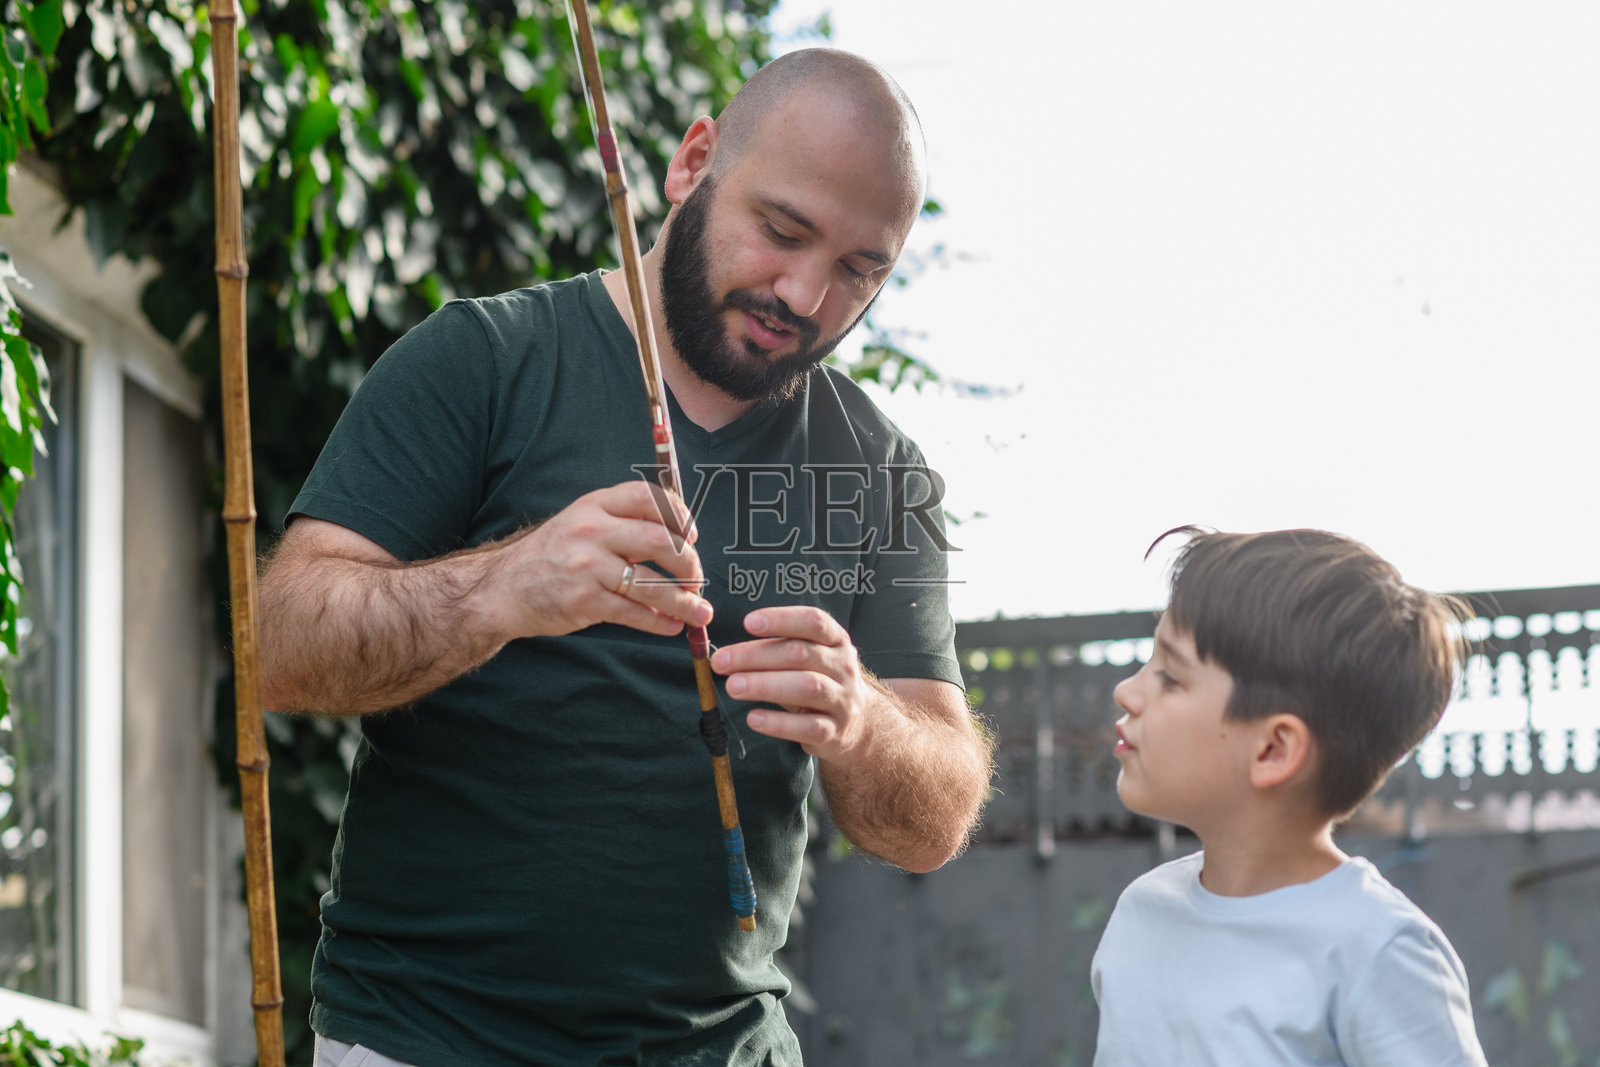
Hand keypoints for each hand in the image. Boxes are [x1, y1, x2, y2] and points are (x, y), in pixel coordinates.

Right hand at [495, 480, 711, 638]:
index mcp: (595, 505)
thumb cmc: (552, 555)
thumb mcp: (581, 523)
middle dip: (689, 563)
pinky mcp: (583, 601)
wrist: (502, 588)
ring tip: (700, 612)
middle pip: (659, 541)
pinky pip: (633, 613)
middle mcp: (591, 531)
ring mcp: (586, 566)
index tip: (693, 535)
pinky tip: (672, 626)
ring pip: (651, 584)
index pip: (646, 496)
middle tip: (698, 578)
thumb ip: (623, 523)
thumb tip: (681, 541)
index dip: (678, 514)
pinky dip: (658, 622)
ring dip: (683, 601)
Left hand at [710, 606, 879, 763]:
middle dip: (757, 656)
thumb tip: (727, 653)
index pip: (814, 622)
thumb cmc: (819, 682)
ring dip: (765, 685)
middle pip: (802, 654)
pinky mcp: (834, 732)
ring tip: (732, 686)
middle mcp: (843, 667)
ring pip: (807, 687)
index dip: (782, 619)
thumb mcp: (808, 659)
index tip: (748, 622)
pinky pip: (807, 726)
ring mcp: (842, 700)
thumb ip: (777, 650)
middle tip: (721, 662)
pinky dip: (778, 723)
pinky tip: (753, 718)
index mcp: (836, 641)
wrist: (857, 724)